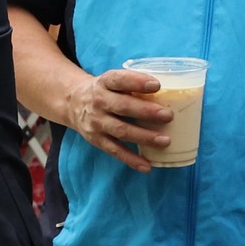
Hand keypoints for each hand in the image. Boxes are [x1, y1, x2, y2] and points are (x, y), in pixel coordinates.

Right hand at [59, 66, 175, 170]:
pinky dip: (131, 159)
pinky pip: (115, 151)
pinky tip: (147, 165)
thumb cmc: (105, 90)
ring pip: (121, 130)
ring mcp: (97, 122)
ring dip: (144, 137)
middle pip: (123, 107)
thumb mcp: (112, 81)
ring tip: (165, 141)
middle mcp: (99, 101)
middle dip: (146, 112)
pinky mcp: (96, 140)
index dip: (138, 82)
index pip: (120, 80)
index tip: (157, 85)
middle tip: (168, 116)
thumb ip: (132, 85)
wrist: (74, 103)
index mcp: (105, 82)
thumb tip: (170, 93)